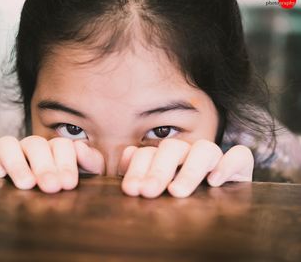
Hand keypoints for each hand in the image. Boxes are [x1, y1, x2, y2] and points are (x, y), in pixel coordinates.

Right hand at [0, 136, 103, 192]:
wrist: (25, 208)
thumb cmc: (57, 191)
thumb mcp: (78, 178)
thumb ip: (91, 163)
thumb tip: (81, 147)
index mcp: (54, 150)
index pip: (62, 145)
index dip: (66, 163)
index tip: (68, 184)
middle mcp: (30, 147)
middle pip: (36, 144)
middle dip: (45, 166)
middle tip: (51, 186)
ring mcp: (7, 150)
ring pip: (8, 144)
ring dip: (18, 163)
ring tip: (26, 184)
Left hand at [121, 139, 253, 197]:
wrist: (218, 219)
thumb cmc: (179, 206)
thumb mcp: (157, 194)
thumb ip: (140, 177)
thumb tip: (127, 162)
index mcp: (165, 159)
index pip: (149, 153)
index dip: (138, 168)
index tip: (131, 190)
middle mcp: (188, 154)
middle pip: (173, 148)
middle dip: (158, 170)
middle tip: (148, 192)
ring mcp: (214, 159)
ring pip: (204, 148)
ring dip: (189, 170)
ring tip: (176, 192)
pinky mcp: (239, 168)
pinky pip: (240, 156)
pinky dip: (228, 164)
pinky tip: (215, 182)